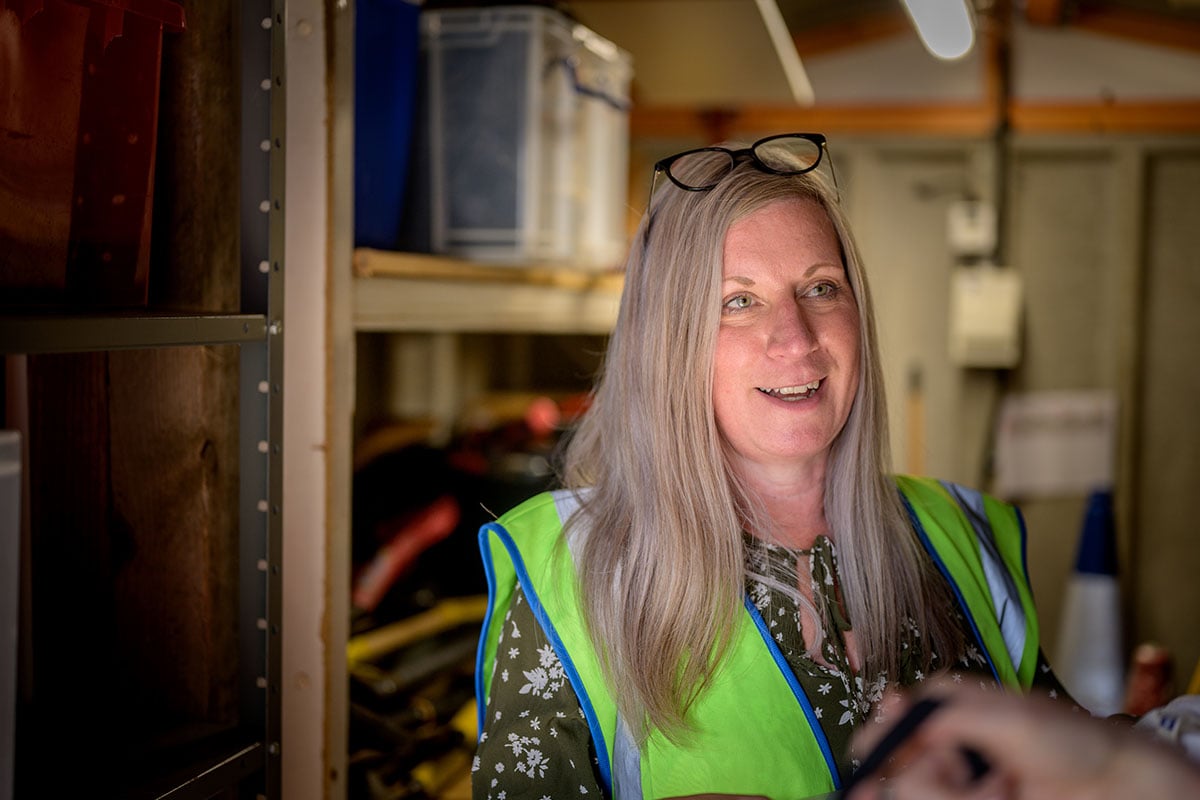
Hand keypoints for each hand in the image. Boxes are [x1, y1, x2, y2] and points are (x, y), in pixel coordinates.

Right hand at [844, 680, 1199, 799]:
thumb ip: (946, 714)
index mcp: (947, 706)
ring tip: (1006, 788)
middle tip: (966, 769)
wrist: (1112, 784)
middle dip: (936, 774)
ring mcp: (961, 780)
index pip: (893, 723)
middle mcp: (947, 742)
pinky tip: (1006, 794)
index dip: (876, 745)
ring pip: (924, 790)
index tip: (866, 769)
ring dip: (963, 794)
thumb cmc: (1070, 740)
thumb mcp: (1003, 715)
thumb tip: (903, 721)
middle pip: (904, 766)